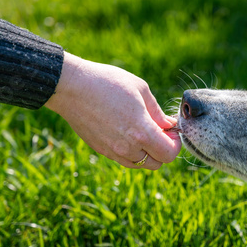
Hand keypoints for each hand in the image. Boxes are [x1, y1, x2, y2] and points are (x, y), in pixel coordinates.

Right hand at [45, 52, 181, 169]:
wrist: (71, 87)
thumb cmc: (108, 83)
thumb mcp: (140, 90)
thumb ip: (158, 112)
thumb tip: (170, 125)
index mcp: (141, 133)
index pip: (169, 155)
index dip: (175, 144)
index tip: (171, 130)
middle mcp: (127, 148)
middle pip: (157, 163)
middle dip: (162, 149)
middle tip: (159, 131)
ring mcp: (112, 151)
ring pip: (140, 164)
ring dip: (147, 152)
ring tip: (142, 131)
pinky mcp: (101, 150)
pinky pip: (124, 159)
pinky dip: (131, 151)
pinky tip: (127, 131)